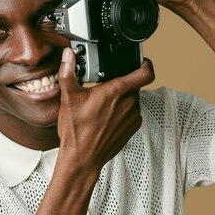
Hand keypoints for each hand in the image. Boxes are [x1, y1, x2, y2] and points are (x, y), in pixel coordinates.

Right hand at [57, 47, 154, 175]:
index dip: (145, 63)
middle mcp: (129, 103)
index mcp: (116, 91)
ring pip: (132, 98)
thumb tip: (68, 55)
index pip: (146, 72)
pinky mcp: (132, 127)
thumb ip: (69, 73)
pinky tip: (106, 117)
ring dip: (121, 97)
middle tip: (103, 86)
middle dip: (121, 82)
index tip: (139, 61)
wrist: (82, 158)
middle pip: (133, 84)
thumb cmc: (76, 131)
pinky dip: (122, 111)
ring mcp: (133, 117)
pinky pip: (131, 112)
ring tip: (102, 104)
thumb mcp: (68, 98)